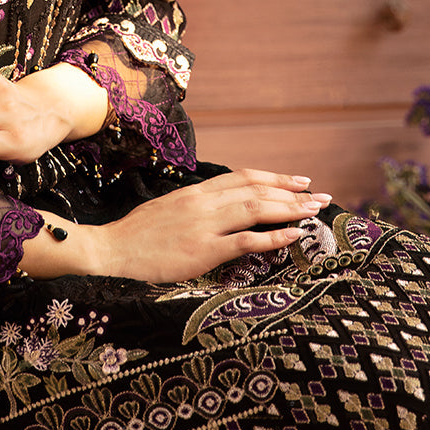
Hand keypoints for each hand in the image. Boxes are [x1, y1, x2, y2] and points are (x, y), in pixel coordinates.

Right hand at [21, 170, 329, 281]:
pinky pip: (245, 241)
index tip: (297, 181)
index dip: (273, 178)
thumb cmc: (134, 237)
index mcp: (194, 192)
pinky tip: (292, 236)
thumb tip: (218, 208)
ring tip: (314, 211)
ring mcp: (204, 225)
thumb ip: (193, 207)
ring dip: (290, 209)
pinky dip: (272, 237)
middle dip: (292, 191)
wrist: (108, 252)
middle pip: (256, 189)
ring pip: (256, 209)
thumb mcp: (167, 210)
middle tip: (320, 194)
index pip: (242, 178)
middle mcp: (203, 203)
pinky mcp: (203, 250)